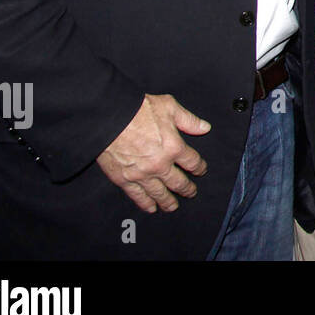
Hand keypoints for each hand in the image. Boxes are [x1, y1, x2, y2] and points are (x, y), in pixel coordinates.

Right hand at [95, 93, 210, 212]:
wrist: (109, 117)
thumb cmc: (138, 109)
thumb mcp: (169, 107)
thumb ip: (188, 120)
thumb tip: (205, 127)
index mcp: (174, 147)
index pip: (192, 162)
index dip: (199, 167)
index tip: (201, 170)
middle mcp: (160, 164)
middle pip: (178, 182)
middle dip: (187, 188)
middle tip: (191, 193)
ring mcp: (142, 174)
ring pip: (160, 193)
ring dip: (168, 201)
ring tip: (173, 206)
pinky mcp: (124, 179)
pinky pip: (138, 196)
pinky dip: (145, 204)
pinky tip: (151, 208)